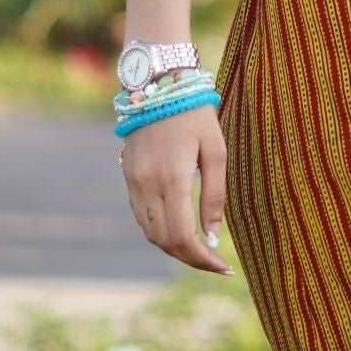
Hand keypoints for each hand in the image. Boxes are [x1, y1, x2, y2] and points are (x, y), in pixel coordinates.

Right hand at [119, 105, 232, 272]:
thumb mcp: (216, 151)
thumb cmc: (195, 114)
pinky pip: (141, 216)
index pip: (183, 237)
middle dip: (190, 258)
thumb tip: (212, 236)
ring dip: (173, 247)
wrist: (158, 83)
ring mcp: (133, 181)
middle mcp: (147, 184)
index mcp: (173, 178)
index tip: (223, 266)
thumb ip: (215, 196)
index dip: (202, 259)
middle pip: (164, 242)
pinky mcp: (127, 176)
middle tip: (215, 262)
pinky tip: (180, 227)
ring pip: (149, 233)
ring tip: (200, 248)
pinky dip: (159, 230)